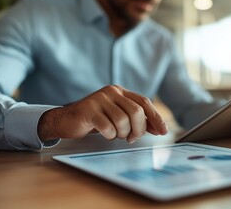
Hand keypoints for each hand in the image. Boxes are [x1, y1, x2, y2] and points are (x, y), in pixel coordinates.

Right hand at [37, 85, 167, 142]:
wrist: (67, 120)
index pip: (144, 102)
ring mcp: (99, 99)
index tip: (164, 131)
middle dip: (138, 130)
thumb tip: (158, 128)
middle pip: (136, 112)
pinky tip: (105, 133)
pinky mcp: (88, 110)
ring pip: (123, 121)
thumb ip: (137, 120)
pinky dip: (110, 135)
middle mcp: (111, 92)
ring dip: (122, 134)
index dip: (156, 117)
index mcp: (120, 92)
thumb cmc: (95, 119)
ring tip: (115, 134)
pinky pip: (108, 127)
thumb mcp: (118, 117)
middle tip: (131, 138)